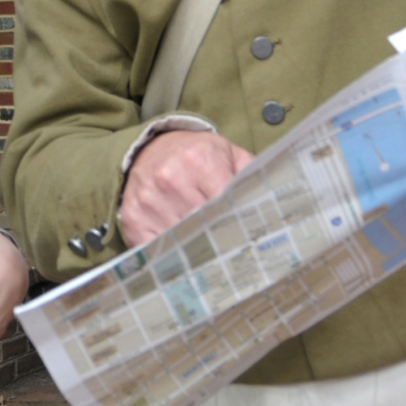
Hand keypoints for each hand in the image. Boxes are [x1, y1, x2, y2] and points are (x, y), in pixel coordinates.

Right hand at [119, 130, 252, 245]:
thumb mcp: (226, 152)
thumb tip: (272, 202)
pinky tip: (181, 250)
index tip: (247, 236)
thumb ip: (250, 173)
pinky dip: (170, 255)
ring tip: (207, 249)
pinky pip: (157, 251)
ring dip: (195, 248)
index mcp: (199, 160)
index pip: (225, 203)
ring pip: (183, 242)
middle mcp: (170, 179)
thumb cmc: (193, 156)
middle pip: (205, 226)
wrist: (146, 150)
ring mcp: (149, 201)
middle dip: (219, 238)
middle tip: (233, 250)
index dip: (238, 222)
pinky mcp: (133, 219)